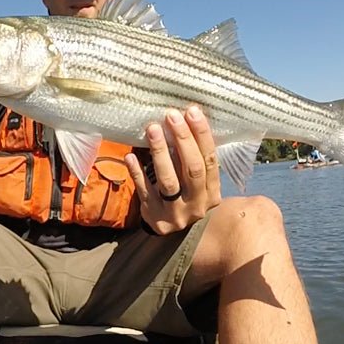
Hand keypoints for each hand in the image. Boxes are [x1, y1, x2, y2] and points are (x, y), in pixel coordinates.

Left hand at [125, 106, 221, 234]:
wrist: (174, 232)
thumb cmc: (186, 196)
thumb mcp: (198, 183)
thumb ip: (195, 159)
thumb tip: (186, 118)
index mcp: (212, 192)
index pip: (210, 161)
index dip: (202, 135)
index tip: (192, 111)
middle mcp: (197, 204)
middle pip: (192, 169)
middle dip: (183, 139)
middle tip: (172, 115)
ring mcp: (175, 213)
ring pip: (168, 181)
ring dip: (160, 152)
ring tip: (152, 129)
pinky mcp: (155, 217)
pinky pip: (145, 191)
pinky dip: (138, 172)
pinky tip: (131, 156)